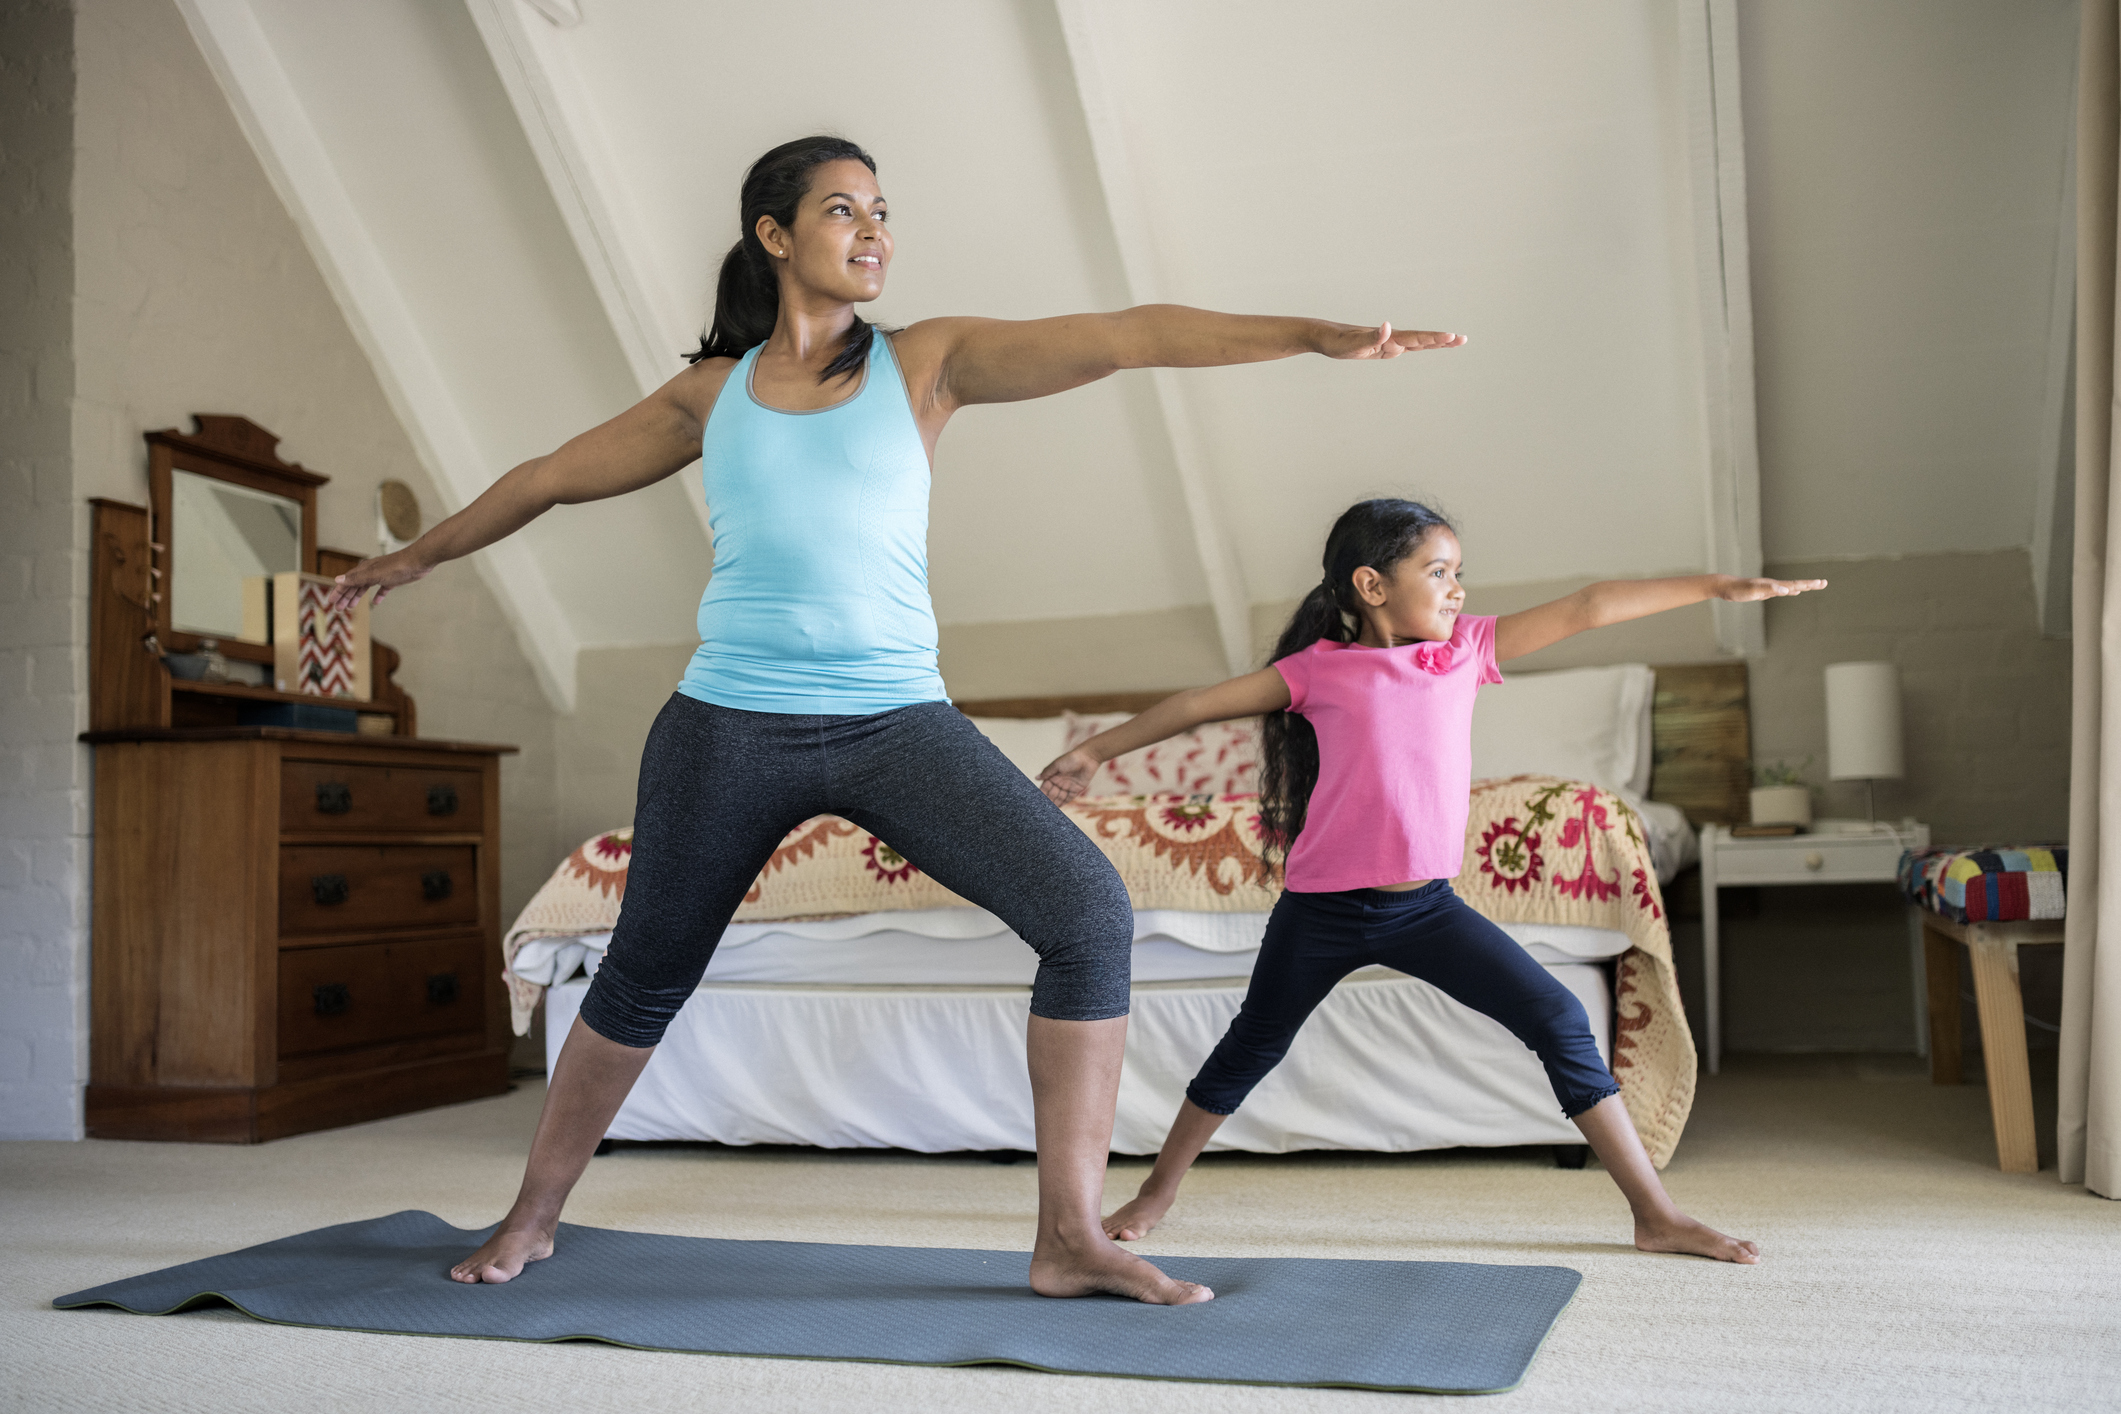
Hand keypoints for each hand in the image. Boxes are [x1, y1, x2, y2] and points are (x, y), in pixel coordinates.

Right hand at [326, 546, 433, 610]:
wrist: (418, 561)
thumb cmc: (396, 567)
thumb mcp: (374, 575)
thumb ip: (356, 578)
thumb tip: (337, 580)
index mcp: (364, 570)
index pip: (346, 581)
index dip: (338, 591)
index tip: (330, 601)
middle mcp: (370, 572)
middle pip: (354, 586)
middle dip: (345, 597)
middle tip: (338, 609)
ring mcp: (382, 576)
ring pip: (365, 588)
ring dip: (357, 597)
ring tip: (350, 607)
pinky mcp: (393, 580)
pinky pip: (382, 589)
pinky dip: (378, 596)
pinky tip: (376, 602)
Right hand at [1037, 748, 1099, 805]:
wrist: (1088, 758)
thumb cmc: (1071, 759)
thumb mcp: (1057, 765)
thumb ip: (1047, 772)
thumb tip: (1036, 778)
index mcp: (1053, 776)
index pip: (1046, 787)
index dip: (1042, 794)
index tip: (1038, 801)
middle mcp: (1060, 782)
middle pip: (1052, 793)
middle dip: (1048, 800)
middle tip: (1044, 808)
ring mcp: (1068, 786)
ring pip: (1059, 797)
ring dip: (1055, 803)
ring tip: (1050, 810)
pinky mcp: (1076, 789)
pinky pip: (1068, 798)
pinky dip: (1063, 803)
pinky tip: (1058, 808)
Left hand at [1318, 321, 1466, 359]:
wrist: (1326, 337)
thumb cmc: (1338, 341)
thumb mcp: (1353, 343)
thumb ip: (1372, 336)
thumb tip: (1387, 326)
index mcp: (1388, 338)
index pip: (1416, 338)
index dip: (1434, 339)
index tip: (1452, 337)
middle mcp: (1391, 339)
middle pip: (1421, 339)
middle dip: (1442, 340)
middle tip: (1463, 339)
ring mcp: (1388, 343)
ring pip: (1416, 343)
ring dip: (1435, 342)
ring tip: (1454, 341)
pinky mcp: (1383, 347)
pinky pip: (1404, 347)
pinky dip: (1419, 345)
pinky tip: (1429, 343)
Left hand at [1715, 575, 1826, 602]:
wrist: (1725, 586)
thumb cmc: (1738, 589)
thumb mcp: (1754, 591)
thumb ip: (1770, 589)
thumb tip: (1787, 590)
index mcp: (1774, 585)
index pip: (1796, 584)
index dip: (1809, 584)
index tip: (1823, 582)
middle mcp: (1773, 585)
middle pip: (1796, 584)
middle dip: (1811, 584)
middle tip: (1825, 583)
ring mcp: (1769, 588)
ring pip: (1789, 587)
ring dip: (1802, 587)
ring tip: (1812, 586)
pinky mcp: (1763, 592)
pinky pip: (1781, 591)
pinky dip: (1789, 591)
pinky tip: (1791, 592)